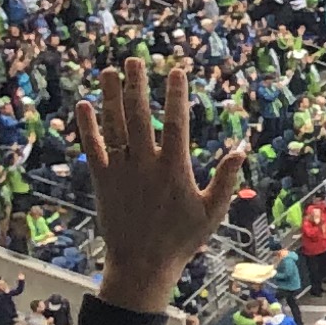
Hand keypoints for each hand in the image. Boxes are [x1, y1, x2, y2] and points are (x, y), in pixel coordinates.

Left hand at [77, 58, 247, 317]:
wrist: (141, 265)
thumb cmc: (182, 240)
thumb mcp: (213, 211)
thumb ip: (227, 179)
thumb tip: (241, 148)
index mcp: (174, 168)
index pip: (175, 122)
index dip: (175, 95)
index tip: (176, 71)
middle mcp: (145, 164)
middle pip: (139, 115)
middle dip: (137, 85)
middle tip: (136, 60)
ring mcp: (121, 171)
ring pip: (114, 126)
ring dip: (110, 96)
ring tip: (109, 71)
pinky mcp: (102, 181)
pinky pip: (93, 148)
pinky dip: (87, 126)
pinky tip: (83, 105)